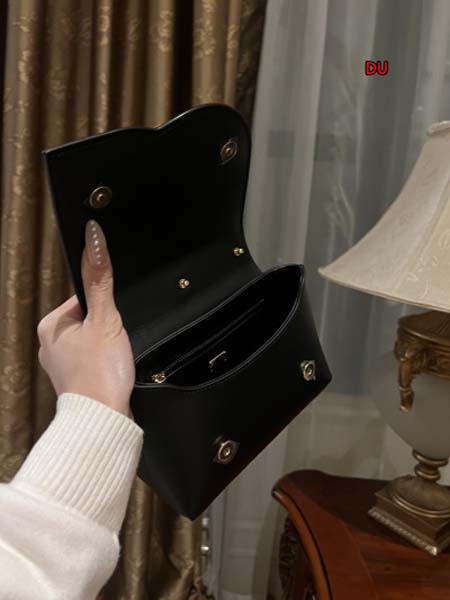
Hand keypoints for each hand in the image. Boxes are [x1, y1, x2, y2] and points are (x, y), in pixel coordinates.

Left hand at [37, 220, 134, 416]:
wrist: (105, 420)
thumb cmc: (100, 374)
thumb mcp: (105, 319)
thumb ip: (100, 280)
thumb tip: (94, 241)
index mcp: (50, 326)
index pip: (83, 297)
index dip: (104, 307)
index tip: (109, 324)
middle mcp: (50, 344)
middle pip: (91, 319)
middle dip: (108, 329)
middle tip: (112, 345)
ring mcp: (62, 364)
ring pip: (95, 340)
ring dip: (109, 347)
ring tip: (112, 361)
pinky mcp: (76, 379)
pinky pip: (95, 359)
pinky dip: (107, 362)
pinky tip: (111, 371)